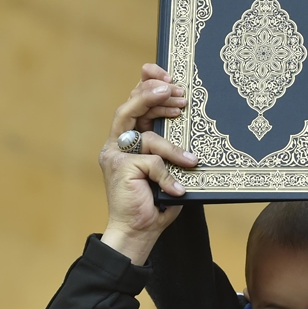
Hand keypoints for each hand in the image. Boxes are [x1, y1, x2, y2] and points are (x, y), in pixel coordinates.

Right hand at [99, 65, 196, 263]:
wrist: (137, 234)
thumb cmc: (156, 202)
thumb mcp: (167, 168)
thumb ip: (169, 146)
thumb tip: (190, 120)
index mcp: (126, 140)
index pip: (134, 103)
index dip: (148, 84)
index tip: (167, 75)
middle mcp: (116, 145)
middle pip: (130, 107)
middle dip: (155, 96)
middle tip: (179, 94)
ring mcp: (115, 156)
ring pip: (145, 135)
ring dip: (172, 144)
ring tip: (191, 158)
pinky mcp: (121, 169)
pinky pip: (151, 162)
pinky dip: (168, 175)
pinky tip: (179, 189)